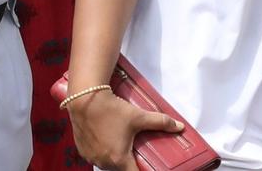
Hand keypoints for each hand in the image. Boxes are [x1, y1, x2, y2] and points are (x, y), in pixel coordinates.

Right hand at [68, 90, 184, 170]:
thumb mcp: (137, 116)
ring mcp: (91, 157)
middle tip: (132, 151)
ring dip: (113, 160)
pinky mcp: (81, 151)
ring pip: (106, 165)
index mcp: (119, 159)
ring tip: (118, 146)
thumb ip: (160, 122)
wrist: (84, 98)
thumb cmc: (111, 108)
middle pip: (120, 170)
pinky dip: (101, 155)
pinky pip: (95, 158)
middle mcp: (104, 162)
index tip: (145, 166)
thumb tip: (180, 126)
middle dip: (127, 163)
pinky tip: (104, 143)